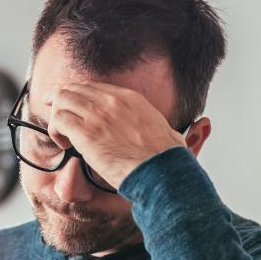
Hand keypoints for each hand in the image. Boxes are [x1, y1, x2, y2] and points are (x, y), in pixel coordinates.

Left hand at [47, 81, 186, 187]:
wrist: (161, 172)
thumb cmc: (168, 162)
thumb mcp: (176, 136)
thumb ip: (181, 128)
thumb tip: (204, 126)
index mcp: (131, 99)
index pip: (93, 87)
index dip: (78, 97)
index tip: (72, 110)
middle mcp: (112, 100)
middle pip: (73, 88)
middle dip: (61, 104)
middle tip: (59, 123)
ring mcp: (98, 114)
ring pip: (61, 100)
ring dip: (57, 119)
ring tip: (65, 139)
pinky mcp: (86, 132)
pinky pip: (58, 120)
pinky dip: (55, 131)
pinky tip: (65, 145)